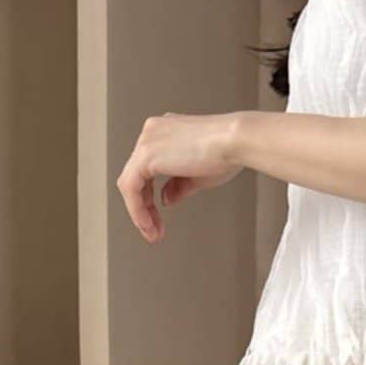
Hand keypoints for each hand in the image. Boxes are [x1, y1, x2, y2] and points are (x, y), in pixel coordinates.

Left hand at [116, 112, 244, 242]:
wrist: (235, 141)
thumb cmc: (226, 152)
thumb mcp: (197, 175)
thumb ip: (177, 186)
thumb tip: (166, 198)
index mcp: (165, 132)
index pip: (147, 169)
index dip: (149, 198)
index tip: (156, 218)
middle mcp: (153, 132)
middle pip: (136, 176)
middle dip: (144, 208)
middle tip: (153, 230)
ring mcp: (148, 141)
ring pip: (130, 183)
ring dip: (139, 212)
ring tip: (151, 232)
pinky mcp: (146, 154)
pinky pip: (130, 187)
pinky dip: (137, 209)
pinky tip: (147, 223)